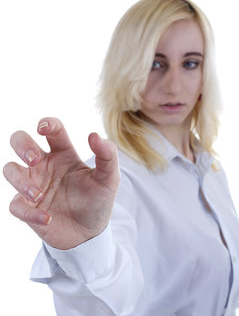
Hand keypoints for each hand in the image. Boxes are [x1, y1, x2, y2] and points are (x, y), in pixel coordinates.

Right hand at [3, 117, 119, 249]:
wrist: (91, 233)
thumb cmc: (97, 200)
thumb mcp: (109, 179)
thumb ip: (107, 156)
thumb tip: (94, 135)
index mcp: (63, 153)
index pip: (51, 129)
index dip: (46, 123)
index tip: (43, 129)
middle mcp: (44, 165)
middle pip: (19, 141)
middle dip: (22, 145)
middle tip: (34, 159)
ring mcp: (33, 185)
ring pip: (10, 170)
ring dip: (20, 180)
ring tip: (39, 195)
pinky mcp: (28, 208)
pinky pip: (15, 205)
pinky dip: (28, 212)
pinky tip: (47, 218)